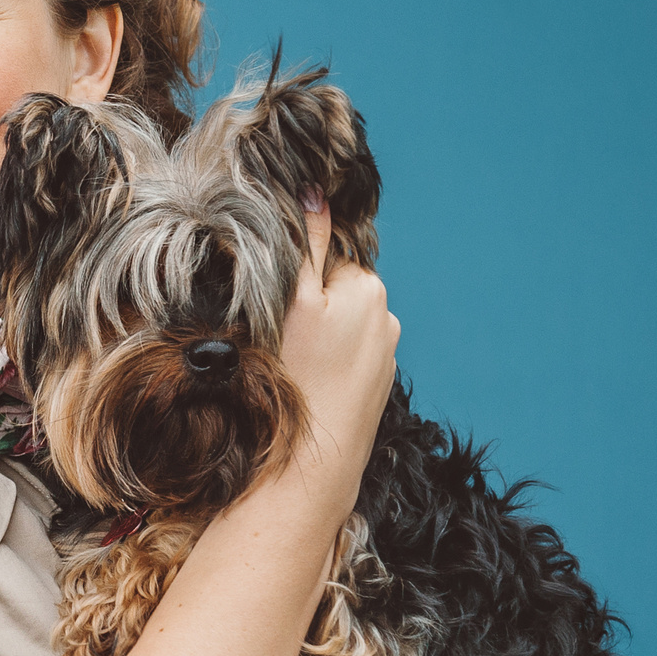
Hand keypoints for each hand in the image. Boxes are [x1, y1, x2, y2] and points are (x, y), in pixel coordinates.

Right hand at [275, 198, 399, 483]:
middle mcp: (385, 318)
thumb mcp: (291, 300)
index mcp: (368, 288)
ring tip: (289, 367)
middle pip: (332, 292)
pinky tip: (305, 387)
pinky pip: (342, 360)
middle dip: (305, 306)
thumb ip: (304, 243)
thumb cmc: (294, 379)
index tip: (271, 304)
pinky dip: (323, 367)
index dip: (292, 277)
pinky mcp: (374, 389)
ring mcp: (383, 357)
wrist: (310, 465)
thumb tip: (314, 190)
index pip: (324, 258)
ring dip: (313, 337)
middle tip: (275, 337)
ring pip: (336, 328)